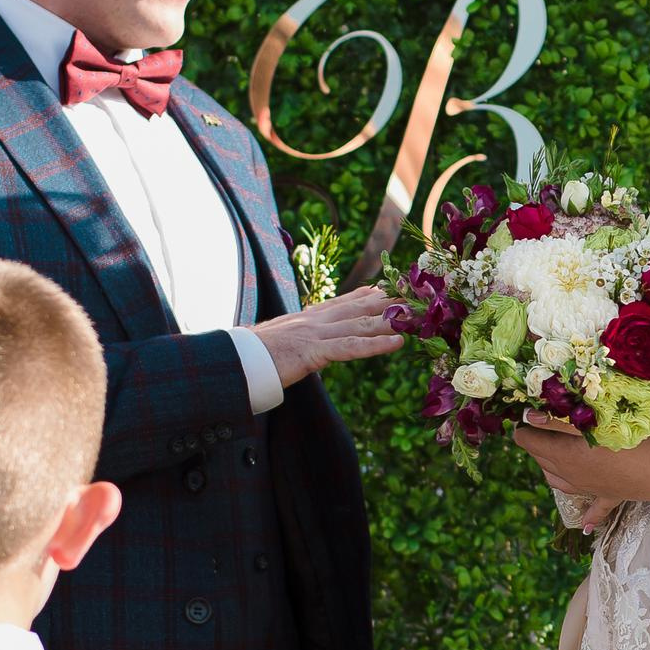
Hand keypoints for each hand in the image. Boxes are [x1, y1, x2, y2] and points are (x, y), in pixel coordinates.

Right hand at [253, 286, 405, 387]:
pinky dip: (376, 345)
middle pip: (359, 307)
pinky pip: (350, 348)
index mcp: (306, 318)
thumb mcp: (278, 342)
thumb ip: (296, 340)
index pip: (343, 302)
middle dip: (389, 301)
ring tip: (418, 316)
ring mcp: (314, 334)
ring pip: (361, 325)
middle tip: (417, 295)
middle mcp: (314, 320)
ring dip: (392, 320)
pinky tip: (398, 344)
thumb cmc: (249, 357)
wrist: (231, 362)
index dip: (368, 294)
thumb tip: (303, 347)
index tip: (389, 287)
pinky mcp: (312, 352)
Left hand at [514, 412, 649, 509]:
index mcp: (564, 455)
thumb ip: (559, 420)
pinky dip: (589, 515)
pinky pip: (595, 509)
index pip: (530, 441)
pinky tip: (586, 528)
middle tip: (538, 423)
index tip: (525, 413)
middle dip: (535, 443)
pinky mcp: (613, 496)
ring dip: (551, 468)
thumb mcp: (596, 422)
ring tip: (551, 453)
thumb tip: (527, 419)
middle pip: (542, 459)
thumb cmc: (636, 438)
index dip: (524, 426)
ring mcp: (592, 489)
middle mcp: (572, 476)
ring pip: (559, 482)